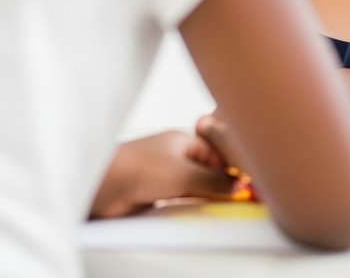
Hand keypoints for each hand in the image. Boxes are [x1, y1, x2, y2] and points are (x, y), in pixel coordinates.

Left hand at [89, 129, 235, 218]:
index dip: (235, 167)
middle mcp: (175, 156)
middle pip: (209, 170)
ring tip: (226, 203)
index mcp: (183, 140)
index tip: (249, 181)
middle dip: (224, 182)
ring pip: (197, 185)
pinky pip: (183, 199)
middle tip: (242, 195)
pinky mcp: (156, 194)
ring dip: (209, 194)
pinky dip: (194, 203)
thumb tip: (237, 185)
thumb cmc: (133, 167)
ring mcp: (165, 175)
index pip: (219, 153)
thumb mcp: (184, 175)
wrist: (99, 186)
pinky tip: (203, 208)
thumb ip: (214, 182)